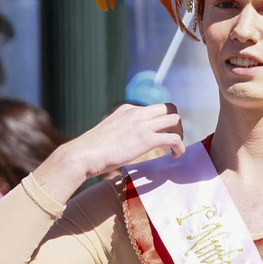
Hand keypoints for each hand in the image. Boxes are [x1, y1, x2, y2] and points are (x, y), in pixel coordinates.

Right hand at [34, 103, 184, 196]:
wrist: (83, 154)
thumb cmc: (91, 150)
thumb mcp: (107, 133)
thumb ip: (118, 132)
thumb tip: (121, 143)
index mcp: (126, 109)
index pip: (152, 108)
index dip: (160, 121)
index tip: (160, 134)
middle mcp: (136, 112)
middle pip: (168, 108)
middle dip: (174, 123)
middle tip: (171, 140)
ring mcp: (142, 124)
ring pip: (174, 119)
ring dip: (179, 134)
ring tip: (175, 149)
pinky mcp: (146, 139)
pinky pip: (173, 139)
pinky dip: (179, 147)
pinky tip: (175, 156)